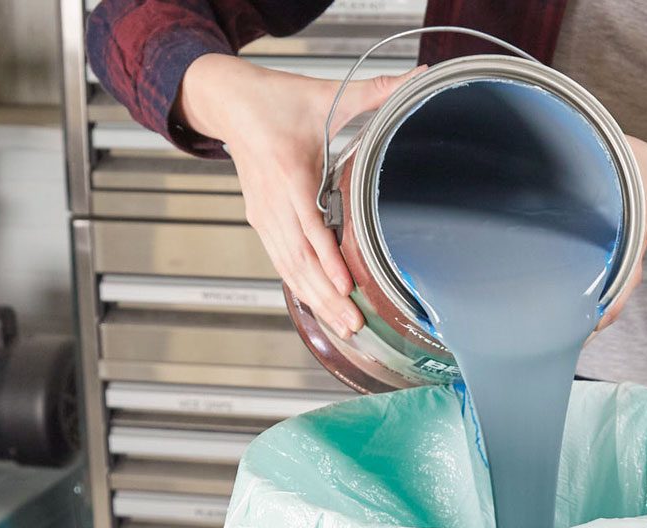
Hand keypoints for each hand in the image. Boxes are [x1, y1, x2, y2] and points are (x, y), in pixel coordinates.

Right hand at [177, 55, 424, 338]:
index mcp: (287, 171)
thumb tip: (417, 79)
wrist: (229, 104)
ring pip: (289, 268)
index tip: (346, 285)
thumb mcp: (326, 94)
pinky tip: (323, 312)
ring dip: (317, 301)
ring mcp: (263, 217)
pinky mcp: (262, 225)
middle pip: (299, 259)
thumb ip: (374, 92)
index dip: (326, 258)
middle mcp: (272, 200)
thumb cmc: (278, 102)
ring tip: (344, 327)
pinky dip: (302, 290)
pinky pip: (282, 264)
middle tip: (354, 323)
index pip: (308, 224)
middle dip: (327, 296)